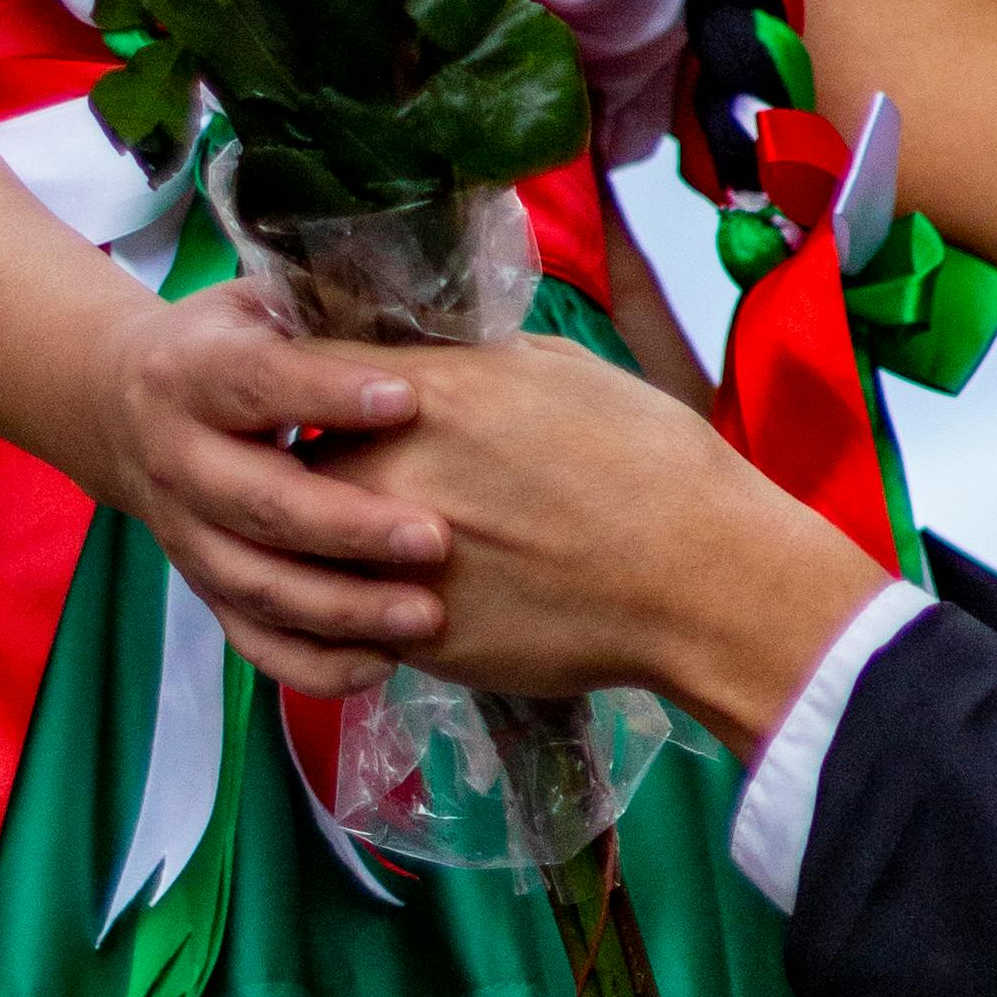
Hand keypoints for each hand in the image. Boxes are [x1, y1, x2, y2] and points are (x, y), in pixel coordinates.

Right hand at [86, 282, 454, 693]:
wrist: (122, 406)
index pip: (257, 383)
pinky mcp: (204, 589)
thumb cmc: (231, 343)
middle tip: (435, 538)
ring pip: (257, 585)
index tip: (407, 399)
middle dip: (348, 526)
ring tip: (425, 616)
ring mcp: (186, 536)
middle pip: (258, 504)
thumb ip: (326, 308)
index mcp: (191, 375)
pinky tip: (382, 666)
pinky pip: (254, 642)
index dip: (326, 394)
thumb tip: (420, 292)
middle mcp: (177, 460)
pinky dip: (313, 665)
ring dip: (342, 609)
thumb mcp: (262, 303)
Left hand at [336, 335, 888, 752]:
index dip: (305, 382)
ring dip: (332, 549)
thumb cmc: (651, 463)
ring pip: (314, 553)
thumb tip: (425, 356)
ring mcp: (393, 564)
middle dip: (320, 471)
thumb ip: (468, 361)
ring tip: (375, 549)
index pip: (303, 370)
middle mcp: (388, 474)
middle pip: (295, 466)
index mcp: (421, 395)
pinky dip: (373, 612)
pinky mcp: (417, 640)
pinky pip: (359, 620)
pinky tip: (425, 599)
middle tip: (359, 481)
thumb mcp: (558, 371)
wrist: (701, 580)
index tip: (313, 393)